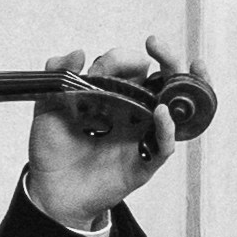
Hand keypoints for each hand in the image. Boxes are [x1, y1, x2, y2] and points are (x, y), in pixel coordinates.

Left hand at [27, 35, 187, 231]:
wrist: (50, 191)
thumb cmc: (52, 150)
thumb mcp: (47, 109)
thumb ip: (58, 77)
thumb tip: (79, 52)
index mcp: (110, 95)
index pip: (129, 67)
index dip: (123, 58)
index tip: (108, 62)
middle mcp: (130, 111)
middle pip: (161, 80)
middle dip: (167, 57)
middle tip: (156, 45)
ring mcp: (140, 135)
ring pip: (175, 109)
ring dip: (185, 87)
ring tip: (189, 68)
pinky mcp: (143, 162)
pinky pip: (164, 145)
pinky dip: (167, 128)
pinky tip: (161, 113)